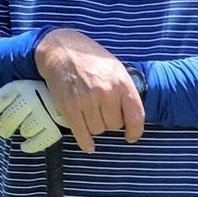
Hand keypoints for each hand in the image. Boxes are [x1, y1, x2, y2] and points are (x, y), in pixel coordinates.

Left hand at [0, 80, 66, 153]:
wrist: (76, 88)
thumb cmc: (46, 92)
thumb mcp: (26, 87)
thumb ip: (6, 101)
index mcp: (22, 86)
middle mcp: (32, 97)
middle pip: (8, 120)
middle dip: (4, 128)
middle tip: (5, 130)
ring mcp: (45, 111)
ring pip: (24, 131)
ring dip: (24, 132)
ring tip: (27, 127)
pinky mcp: (57, 125)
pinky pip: (37, 142)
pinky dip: (30, 146)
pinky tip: (26, 145)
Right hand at [35, 29, 144, 152]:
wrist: (62, 50)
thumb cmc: (92, 59)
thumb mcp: (116, 69)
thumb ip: (126, 91)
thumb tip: (133, 117)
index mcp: (121, 83)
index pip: (135, 116)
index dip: (135, 131)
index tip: (132, 136)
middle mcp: (105, 92)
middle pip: (114, 125)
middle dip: (111, 122)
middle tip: (104, 112)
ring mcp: (86, 100)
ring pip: (98, 130)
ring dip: (97, 126)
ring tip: (93, 114)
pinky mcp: (69, 106)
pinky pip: (81, 132)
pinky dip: (86, 142)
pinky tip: (89, 147)